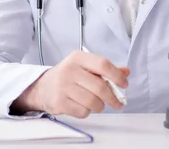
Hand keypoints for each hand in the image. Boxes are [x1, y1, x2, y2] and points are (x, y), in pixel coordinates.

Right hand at [12, 51, 129, 117]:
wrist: (42, 87)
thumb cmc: (69, 76)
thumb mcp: (86, 66)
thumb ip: (106, 69)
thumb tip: (126, 72)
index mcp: (78, 58)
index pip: (103, 64)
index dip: (117, 76)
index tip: (124, 84)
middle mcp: (70, 70)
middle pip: (100, 86)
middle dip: (113, 97)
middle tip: (118, 103)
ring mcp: (63, 87)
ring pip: (93, 101)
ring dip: (100, 106)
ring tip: (98, 104)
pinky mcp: (59, 102)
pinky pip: (83, 112)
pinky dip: (87, 112)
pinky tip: (83, 106)